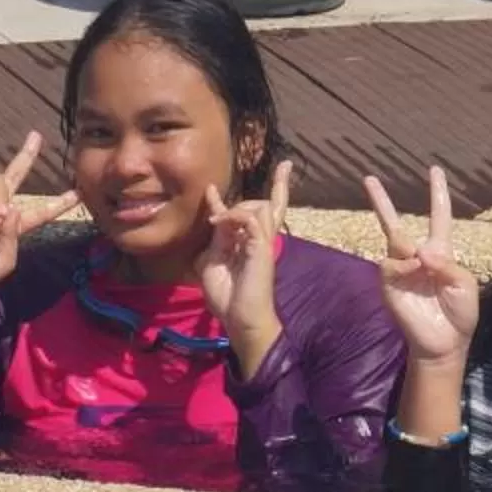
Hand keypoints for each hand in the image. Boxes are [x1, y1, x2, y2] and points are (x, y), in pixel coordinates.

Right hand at [0, 133, 79, 299]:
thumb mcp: (4, 261)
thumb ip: (13, 236)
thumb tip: (14, 208)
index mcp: (12, 226)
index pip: (39, 211)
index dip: (58, 204)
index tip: (79, 193)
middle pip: (14, 176)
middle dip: (26, 156)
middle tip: (36, 137)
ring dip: (0, 196)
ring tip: (0, 215)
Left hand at [199, 159, 293, 354]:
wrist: (240, 319)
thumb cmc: (227, 296)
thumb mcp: (213, 261)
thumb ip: (218, 237)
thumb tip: (216, 215)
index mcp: (251, 244)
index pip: (257, 213)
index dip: (254, 193)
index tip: (251, 176)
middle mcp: (261, 240)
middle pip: (271, 205)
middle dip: (277, 186)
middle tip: (278, 172)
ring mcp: (264, 243)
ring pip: (261, 206)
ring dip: (235, 208)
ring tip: (217, 219)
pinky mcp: (262, 247)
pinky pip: (252, 218)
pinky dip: (234, 214)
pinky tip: (218, 222)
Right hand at [363, 166, 480, 362]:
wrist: (445, 342)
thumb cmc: (460, 313)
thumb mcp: (464, 284)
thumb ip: (446, 264)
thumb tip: (420, 251)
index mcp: (440, 252)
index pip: (438, 216)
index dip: (438, 194)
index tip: (435, 170)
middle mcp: (417, 256)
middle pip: (395, 224)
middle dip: (381, 202)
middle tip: (369, 178)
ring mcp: (400, 270)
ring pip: (394, 241)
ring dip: (409, 247)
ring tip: (420, 263)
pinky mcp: (389, 284)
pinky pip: (390, 264)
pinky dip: (402, 265)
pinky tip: (413, 271)